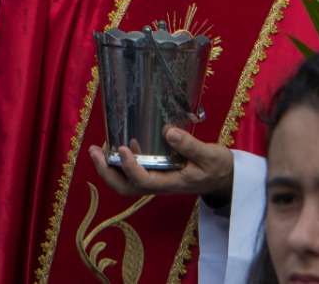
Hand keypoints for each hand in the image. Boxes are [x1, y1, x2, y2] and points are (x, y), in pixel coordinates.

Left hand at [89, 127, 233, 198]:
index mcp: (170, 183)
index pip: (143, 180)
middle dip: (106, 172)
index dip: (130, 167)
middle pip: (126, 187)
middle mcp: (159, 184)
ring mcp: (156, 180)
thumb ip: (189, 145)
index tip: (123, 148)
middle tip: (94, 152)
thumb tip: (168, 132)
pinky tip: (117, 146)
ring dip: (109, 168)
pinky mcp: (156, 173)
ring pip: (126, 183)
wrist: (224, 178)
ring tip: (96, 150)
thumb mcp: (209, 155)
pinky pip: (133, 173)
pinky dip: (120, 163)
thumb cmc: (217, 167)